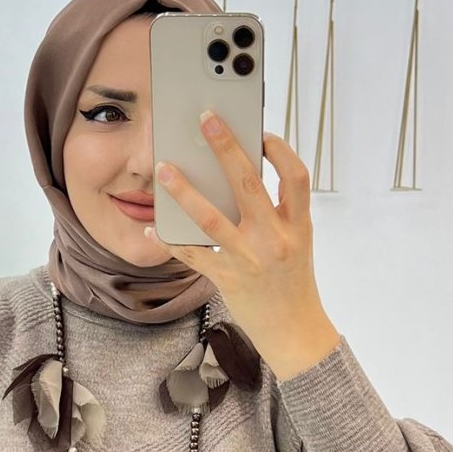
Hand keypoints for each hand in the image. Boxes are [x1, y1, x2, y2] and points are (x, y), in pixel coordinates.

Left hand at [147, 117, 337, 366]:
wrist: (295, 332)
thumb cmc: (292, 282)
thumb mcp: (298, 241)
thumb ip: (278, 211)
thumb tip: (246, 172)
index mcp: (298, 226)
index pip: (296, 178)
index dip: (280, 151)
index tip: (261, 134)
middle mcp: (275, 240)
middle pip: (249, 185)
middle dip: (226, 148)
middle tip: (206, 119)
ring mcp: (249, 260)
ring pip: (211, 218)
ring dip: (184, 191)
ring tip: (164, 170)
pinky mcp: (227, 280)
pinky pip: (193, 255)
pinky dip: (171, 240)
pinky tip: (154, 228)